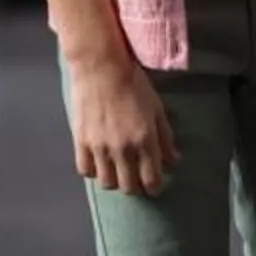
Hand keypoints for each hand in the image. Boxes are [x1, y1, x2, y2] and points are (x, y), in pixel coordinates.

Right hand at [65, 46, 177, 195]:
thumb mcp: (157, 109)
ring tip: (117, 172)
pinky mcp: (81, 142)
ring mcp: (100, 147)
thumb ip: (165, 138)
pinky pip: (85, 170)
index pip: (151, 180)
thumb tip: (174, 161)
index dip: (155, 188)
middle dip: (135, 187)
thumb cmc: (134, 84)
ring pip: (107, 183)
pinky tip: (99, 163)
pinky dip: (93, 171)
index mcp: (145, 140)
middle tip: (136, 180)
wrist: (101, 67)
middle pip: (129, 187)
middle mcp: (123, 149)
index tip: (155, 187)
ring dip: (114, 181)